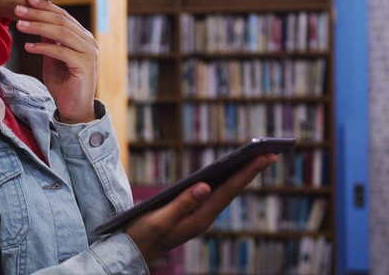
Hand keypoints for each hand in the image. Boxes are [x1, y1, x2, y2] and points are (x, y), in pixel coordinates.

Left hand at [15, 0, 97, 123]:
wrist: (75, 109)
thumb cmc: (63, 83)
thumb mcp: (52, 57)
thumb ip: (49, 40)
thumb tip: (36, 20)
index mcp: (83, 36)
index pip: (63, 16)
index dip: (45, 6)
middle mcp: (89, 41)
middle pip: (61, 21)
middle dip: (38, 13)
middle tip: (18, 8)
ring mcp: (89, 52)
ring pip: (61, 33)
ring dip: (38, 27)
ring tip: (20, 25)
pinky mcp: (85, 65)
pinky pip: (61, 52)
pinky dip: (43, 48)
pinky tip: (28, 47)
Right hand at [124, 153, 276, 262]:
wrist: (133, 251)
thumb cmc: (143, 235)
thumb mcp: (160, 219)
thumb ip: (182, 204)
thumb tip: (205, 186)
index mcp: (199, 219)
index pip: (228, 190)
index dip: (246, 172)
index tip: (263, 157)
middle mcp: (204, 217)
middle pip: (231, 189)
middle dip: (250, 170)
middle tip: (269, 152)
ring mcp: (198, 215)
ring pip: (224, 191)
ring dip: (240, 174)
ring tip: (255, 158)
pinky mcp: (191, 212)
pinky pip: (214, 193)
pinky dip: (224, 179)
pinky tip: (229, 171)